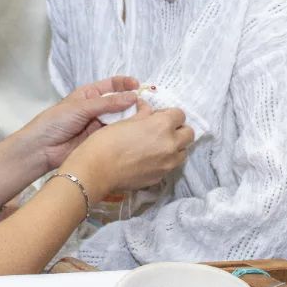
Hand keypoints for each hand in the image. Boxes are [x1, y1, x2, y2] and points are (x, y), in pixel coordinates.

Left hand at [18, 76, 140, 173]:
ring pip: (120, 119)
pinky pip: (116, 134)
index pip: (112, 85)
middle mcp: (97, 108)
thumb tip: (133, 96)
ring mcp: (100, 125)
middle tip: (148, 105)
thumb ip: (107, 103)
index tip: (138, 86)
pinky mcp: (102, 141)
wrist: (42, 148)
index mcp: (90, 94)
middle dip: (133, 102)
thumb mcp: (81, 107)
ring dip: (131, 118)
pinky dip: (126, 132)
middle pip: (120, 102)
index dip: (125, 84)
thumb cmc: (56, 121)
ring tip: (145, 118)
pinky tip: (136, 132)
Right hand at [64, 103, 192, 195]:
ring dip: (175, 147)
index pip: (180, 114)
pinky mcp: (160, 177)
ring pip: (183, 152)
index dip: (169, 114)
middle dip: (178, 130)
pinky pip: (169, 166)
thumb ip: (143, 114)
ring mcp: (167, 164)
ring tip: (157, 146)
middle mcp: (171, 144)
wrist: (97, 169)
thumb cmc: (108, 140)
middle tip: (162, 130)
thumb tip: (147, 109)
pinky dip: (164, 161)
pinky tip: (147, 160)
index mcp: (163, 125)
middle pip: (189, 134)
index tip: (159, 116)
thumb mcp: (126, 121)